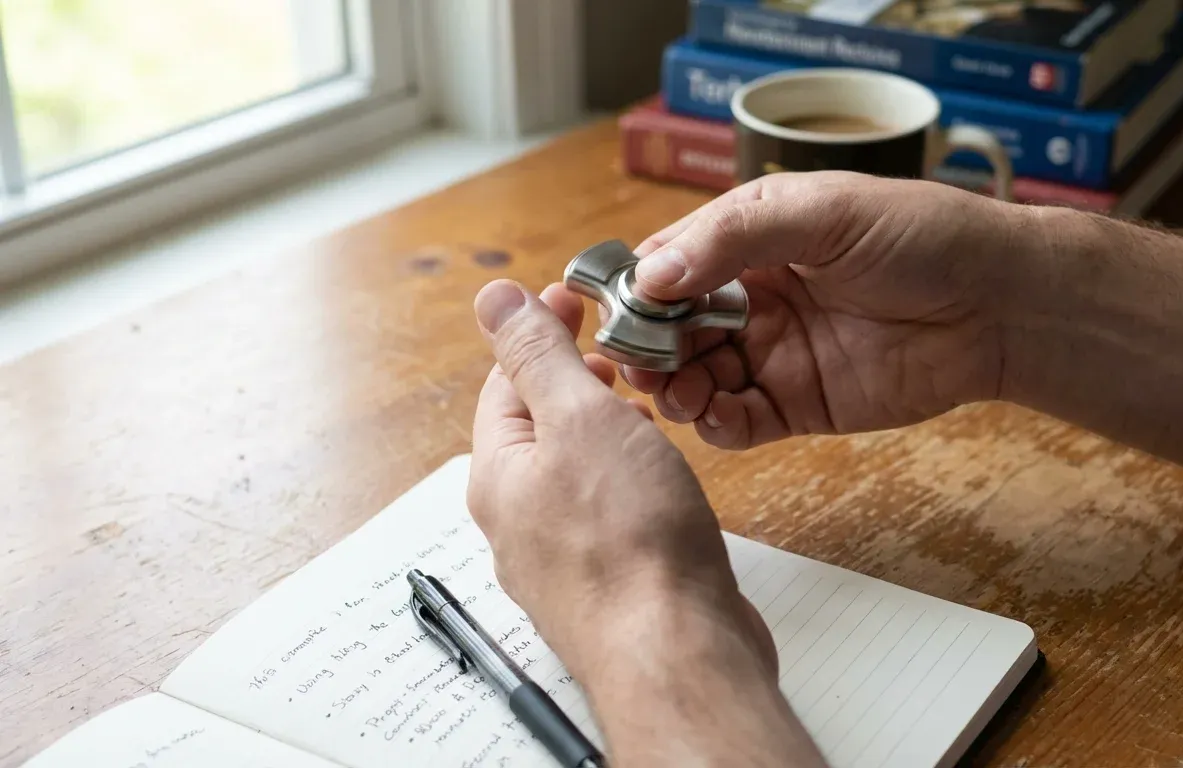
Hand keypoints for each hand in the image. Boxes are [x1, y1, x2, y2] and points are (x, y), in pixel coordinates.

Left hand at [465, 279, 774, 681]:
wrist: (674, 650)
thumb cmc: (630, 541)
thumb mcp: (579, 418)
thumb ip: (538, 355)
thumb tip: (493, 299)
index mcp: (499, 473)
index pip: (506, 380)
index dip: (542, 330)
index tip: (579, 300)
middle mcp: (517, 519)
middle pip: (536, 427)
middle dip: (575, 380)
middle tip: (621, 354)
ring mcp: (559, 558)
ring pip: (572, 472)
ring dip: (602, 429)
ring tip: (644, 409)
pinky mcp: (605, 583)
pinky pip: (603, 513)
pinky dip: (624, 478)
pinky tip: (658, 478)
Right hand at [622, 170, 1024, 448]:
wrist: (997, 302)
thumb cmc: (920, 235)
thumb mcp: (821, 211)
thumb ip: (733, 237)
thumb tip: (651, 273)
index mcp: (748, 241)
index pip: (667, 264)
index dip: (635, 288)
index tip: (614, 311)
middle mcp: (752, 299)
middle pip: (671, 329)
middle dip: (648, 346)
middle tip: (641, 362)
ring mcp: (774, 354)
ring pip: (696, 378)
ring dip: (674, 388)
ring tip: (677, 392)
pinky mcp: (800, 404)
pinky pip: (740, 422)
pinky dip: (716, 425)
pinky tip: (713, 416)